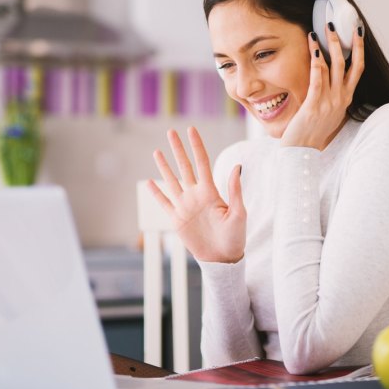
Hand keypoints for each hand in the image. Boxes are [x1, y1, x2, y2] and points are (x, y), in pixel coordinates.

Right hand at [147, 127, 245, 263]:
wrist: (222, 259)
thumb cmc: (235, 237)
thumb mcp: (239, 213)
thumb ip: (235, 190)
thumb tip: (238, 166)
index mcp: (210, 191)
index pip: (202, 162)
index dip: (196, 145)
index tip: (191, 129)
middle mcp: (195, 195)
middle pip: (184, 166)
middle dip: (178, 149)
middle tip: (170, 132)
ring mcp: (185, 206)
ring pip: (171, 181)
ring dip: (164, 166)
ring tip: (157, 151)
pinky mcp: (177, 220)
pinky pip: (164, 203)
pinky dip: (156, 193)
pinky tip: (149, 181)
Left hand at [280, 23, 364, 149]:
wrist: (302, 152)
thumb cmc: (313, 133)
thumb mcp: (329, 113)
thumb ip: (333, 97)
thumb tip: (332, 81)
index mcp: (345, 99)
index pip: (357, 69)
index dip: (359, 49)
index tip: (357, 31)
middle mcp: (341, 99)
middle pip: (348, 63)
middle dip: (343, 41)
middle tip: (336, 23)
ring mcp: (329, 102)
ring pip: (332, 67)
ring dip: (326, 46)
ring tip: (319, 30)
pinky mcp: (314, 104)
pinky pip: (317, 78)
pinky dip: (316, 61)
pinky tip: (312, 48)